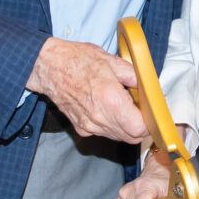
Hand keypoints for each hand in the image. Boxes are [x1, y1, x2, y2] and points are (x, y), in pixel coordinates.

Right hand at [27, 37, 146, 141]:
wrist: (49, 67)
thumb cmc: (79, 60)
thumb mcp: (113, 61)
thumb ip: (135, 77)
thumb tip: (148, 89)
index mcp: (111, 100)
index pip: (140, 128)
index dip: (149, 122)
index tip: (149, 111)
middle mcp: (100, 118)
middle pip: (131, 137)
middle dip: (140, 126)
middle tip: (138, 108)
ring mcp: (89, 125)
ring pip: (118, 137)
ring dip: (126, 127)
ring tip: (121, 105)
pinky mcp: (81, 128)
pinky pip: (103, 133)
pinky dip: (111, 126)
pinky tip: (106, 108)